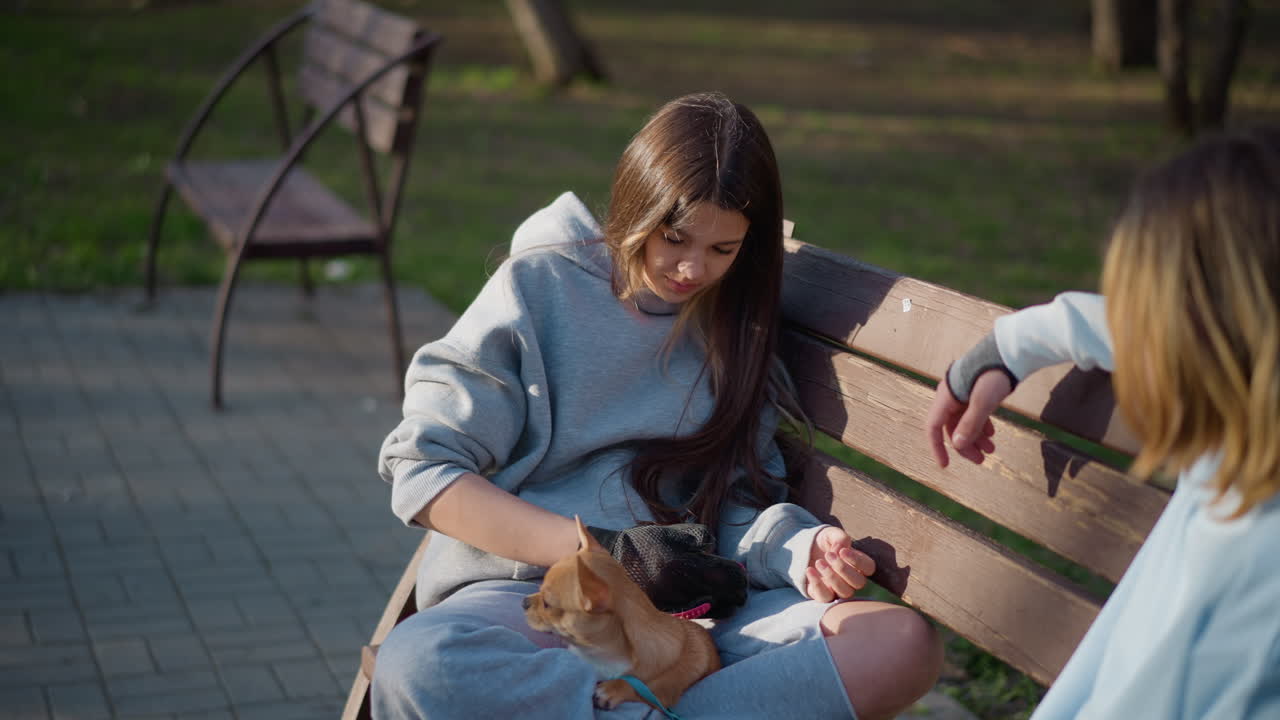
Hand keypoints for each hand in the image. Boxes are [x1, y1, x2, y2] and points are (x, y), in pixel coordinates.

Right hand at [587, 523, 747, 617]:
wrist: (613, 561)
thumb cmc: (647, 543)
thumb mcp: (677, 533)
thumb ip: (703, 539)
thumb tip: (718, 552)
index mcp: (689, 565)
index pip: (730, 578)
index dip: (740, 578)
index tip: (741, 576)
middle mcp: (684, 589)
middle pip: (726, 599)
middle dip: (734, 594)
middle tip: (736, 588)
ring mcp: (676, 604)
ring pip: (713, 610)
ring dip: (721, 603)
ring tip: (720, 594)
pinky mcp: (668, 613)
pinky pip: (696, 615)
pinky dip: (703, 609)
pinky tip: (703, 601)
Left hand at [804, 526, 874, 601]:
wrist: (806, 550)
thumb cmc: (825, 542)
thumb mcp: (832, 534)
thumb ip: (840, 537)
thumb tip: (839, 548)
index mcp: (859, 564)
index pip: (868, 567)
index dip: (857, 560)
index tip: (842, 551)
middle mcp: (853, 580)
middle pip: (858, 582)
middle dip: (843, 568)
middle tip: (828, 554)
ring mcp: (839, 589)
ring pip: (845, 592)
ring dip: (831, 576)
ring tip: (818, 562)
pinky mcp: (825, 595)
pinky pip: (825, 597)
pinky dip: (817, 585)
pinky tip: (810, 570)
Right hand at [925, 370, 1009, 467]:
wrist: (1009, 353)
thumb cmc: (993, 375)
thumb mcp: (982, 402)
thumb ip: (970, 424)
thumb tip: (958, 445)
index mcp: (946, 398)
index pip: (933, 427)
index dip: (937, 447)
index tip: (945, 465)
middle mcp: (950, 398)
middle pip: (952, 429)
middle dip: (965, 446)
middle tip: (981, 460)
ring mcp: (963, 396)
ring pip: (964, 423)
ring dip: (976, 438)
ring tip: (991, 450)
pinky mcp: (975, 394)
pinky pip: (973, 415)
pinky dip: (981, 427)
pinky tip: (992, 435)